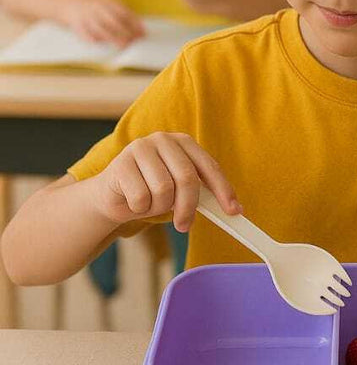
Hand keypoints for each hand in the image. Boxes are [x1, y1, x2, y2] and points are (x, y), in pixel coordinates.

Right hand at [60, 0, 144, 46]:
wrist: (61, 2)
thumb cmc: (88, 6)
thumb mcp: (103, 3)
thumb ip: (118, 13)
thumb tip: (137, 28)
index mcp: (105, 1)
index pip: (123, 11)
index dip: (135, 22)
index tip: (143, 32)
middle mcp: (96, 7)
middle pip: (114, 20)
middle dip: (126, 31)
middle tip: (135, 41)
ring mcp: (85, 16)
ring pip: (102, 28)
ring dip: (114, 38)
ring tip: (124, 45)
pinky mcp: (75, 24)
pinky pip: (85, 33)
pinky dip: (93, 39)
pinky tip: (101, 45)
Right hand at [95, 132, 240, 231]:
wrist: (112, 195)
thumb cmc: (151, 191)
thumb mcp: (181, 191)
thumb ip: (204, 195)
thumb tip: (235, 211)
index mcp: (183, 142)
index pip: (209, 166)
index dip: (223, 190)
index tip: (233, 211)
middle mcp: (163, 140)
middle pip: (187, 178)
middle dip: (188, 207)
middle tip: (184, 225)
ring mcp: (141, 148)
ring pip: (163, 189)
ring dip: (159, 207)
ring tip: (150, 203)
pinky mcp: (121, 163)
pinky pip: (141, 196)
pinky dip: (140, 208)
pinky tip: (134, 201)